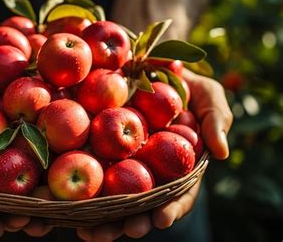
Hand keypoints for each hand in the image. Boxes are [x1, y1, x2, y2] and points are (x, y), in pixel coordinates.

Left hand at [77, 70, 232, 240]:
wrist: (144, 62)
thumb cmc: (182, 83)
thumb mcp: (206, 95)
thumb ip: (216, 120)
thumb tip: (222, 153)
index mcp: (176, 167)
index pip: (177, 195)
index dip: (170, 209)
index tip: (161, 219)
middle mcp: (148, 172)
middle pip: (139, 205)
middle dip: (129, 222)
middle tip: (121, 231)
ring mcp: (121, 163)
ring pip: (110, 198)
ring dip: (99, 218)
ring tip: (87, 232)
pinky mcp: (95, 151)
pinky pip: (86, 171)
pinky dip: (76, 191)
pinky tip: (64, 205)